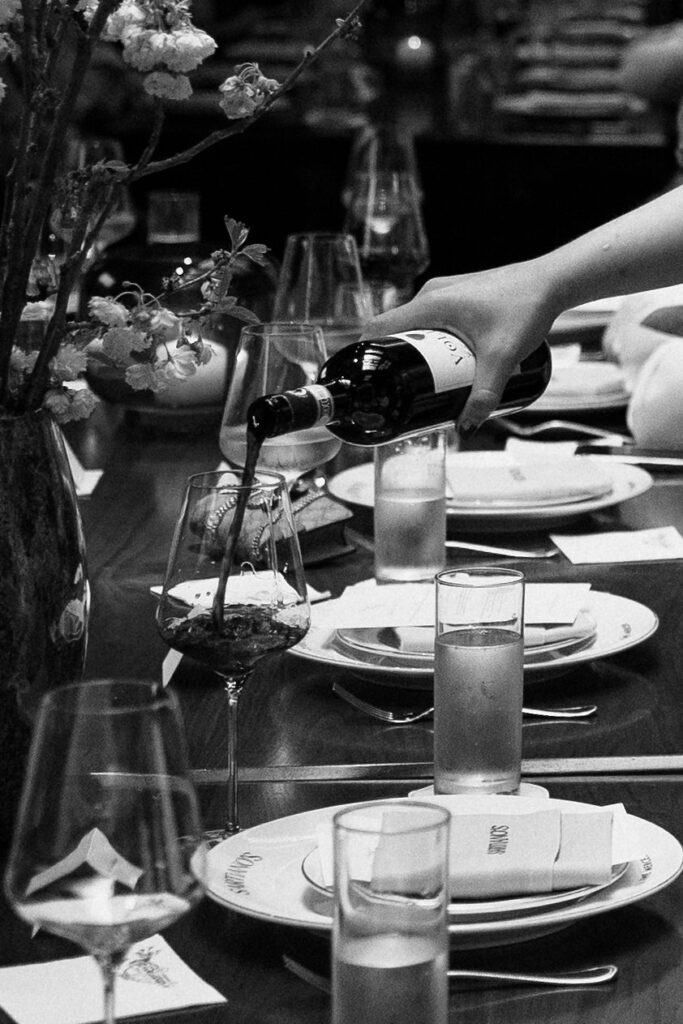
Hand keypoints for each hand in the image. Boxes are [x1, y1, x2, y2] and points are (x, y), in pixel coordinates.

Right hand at [359, 259, 558, 435]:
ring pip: (416, 324)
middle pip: (396, 329)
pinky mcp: (459, 294)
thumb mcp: (502, 357)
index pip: (379, 327)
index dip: (367, 353)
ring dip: (415, 349)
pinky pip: (432, 317)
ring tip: (424, 378)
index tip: (369, 377)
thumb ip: (485, 393)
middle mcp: (432, 293)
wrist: (552, 281)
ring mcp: (446, 291)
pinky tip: (446, 357)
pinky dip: (430, 337)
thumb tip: (467, 425)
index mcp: (430, 304)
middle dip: (395, 359)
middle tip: (401, 388)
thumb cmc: (526, 308)